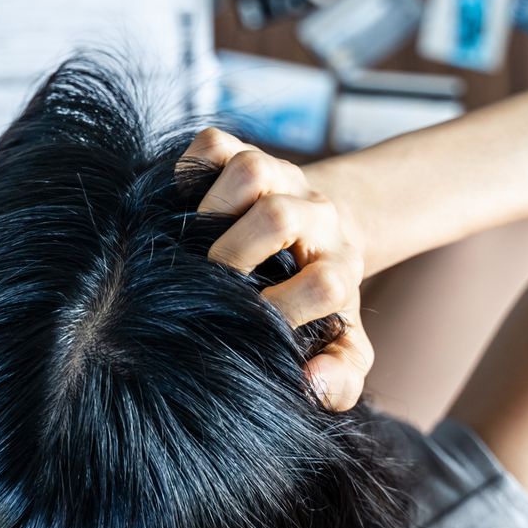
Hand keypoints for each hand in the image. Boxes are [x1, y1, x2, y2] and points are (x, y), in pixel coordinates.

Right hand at [179, 129, 373, 410]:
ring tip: (197, 242)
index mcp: (338, 264)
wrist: (323, 235)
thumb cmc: (321, 303)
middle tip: (213, 283)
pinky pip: (213, 144)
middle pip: (278, 216)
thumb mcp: (342, 344)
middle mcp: (313, 215)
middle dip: (234, 255)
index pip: (326, 280)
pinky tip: (185, 206)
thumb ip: (339, 376)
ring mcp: (279, 178)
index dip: (286, 307)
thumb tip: (309, 383)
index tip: (256, 325)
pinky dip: (190, 170)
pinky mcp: (243, 151)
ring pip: (250, 169)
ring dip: (215, 208)